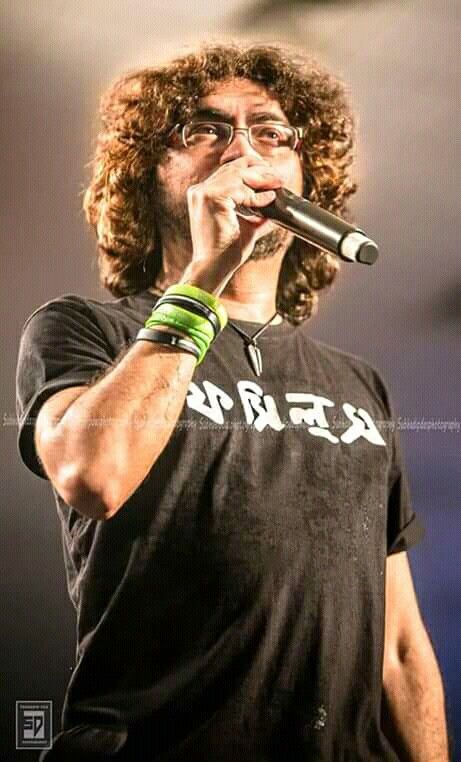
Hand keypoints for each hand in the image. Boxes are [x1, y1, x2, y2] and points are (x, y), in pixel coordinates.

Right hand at [186, 155, 282, 273]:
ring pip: (238, 174)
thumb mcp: (247, 227)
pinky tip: (268, 199)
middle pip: (234, 167)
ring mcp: (203, 193)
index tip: (272, 177)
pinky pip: (239, 188)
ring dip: (262, 179)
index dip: (252, 170)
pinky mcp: (211, 198)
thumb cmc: (226, 252)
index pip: (229, 171)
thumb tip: (276, 206)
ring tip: (277, 185)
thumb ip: (258, 215)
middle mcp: (200, 191)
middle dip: (260, 170)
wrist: (214, 268)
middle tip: (279, 178)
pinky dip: (256, 194)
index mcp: (204, 195)